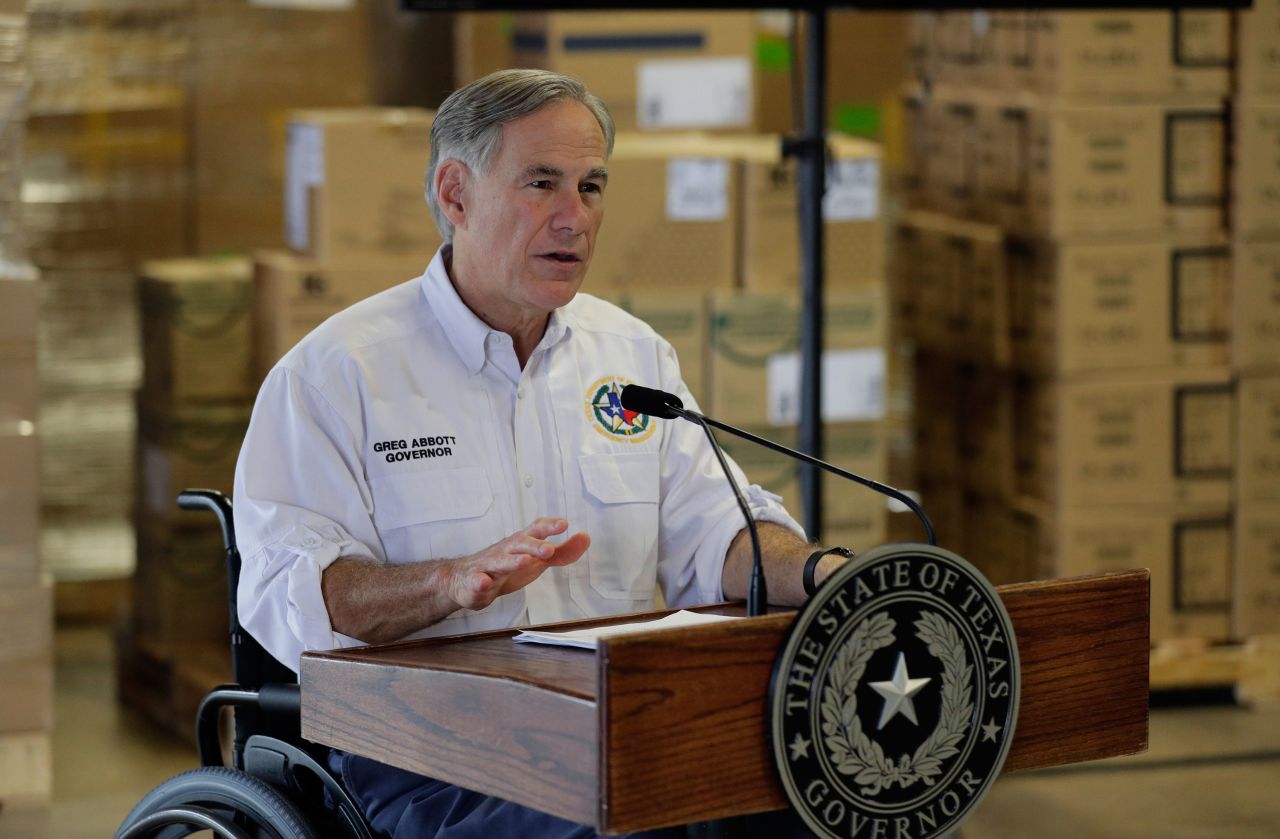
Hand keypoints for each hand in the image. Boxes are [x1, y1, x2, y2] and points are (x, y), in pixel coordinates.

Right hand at [447, 517, 589, 610]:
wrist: (466, 581)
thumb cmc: (507, 566)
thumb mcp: (537, 559)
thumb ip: (562, 552)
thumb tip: (586, 538)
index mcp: (520, 543)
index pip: (535, 530)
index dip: (548, 526)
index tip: (563, 524)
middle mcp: (505, 550)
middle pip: (519, 543)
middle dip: (534, 545)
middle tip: (549, 549)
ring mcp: (489, 565)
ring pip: (500, 561)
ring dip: (513, 561)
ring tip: (525, 561)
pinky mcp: (475, 582)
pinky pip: (477, 581)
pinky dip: (480, 582)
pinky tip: (485, 583)